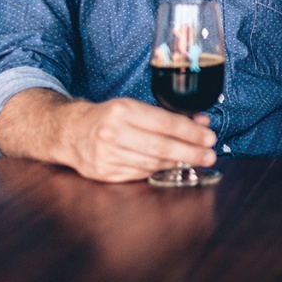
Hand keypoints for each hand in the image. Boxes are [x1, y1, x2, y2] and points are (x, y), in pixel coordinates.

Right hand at [60, 98, 218, 181]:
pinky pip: (141, 174)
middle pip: (161, 147)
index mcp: (122, 111)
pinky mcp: (105, 173)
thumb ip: (168, 115)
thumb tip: (201, 123)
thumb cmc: (109, 117)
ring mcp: (107, 155)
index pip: (165, 123)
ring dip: (178, 163)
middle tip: (209, 154)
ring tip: (195, 160)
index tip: (209, 137)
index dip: (191, 132)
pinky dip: (159, 170)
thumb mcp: (135, 107)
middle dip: (190, 152)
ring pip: (152, 163)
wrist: (71, 132)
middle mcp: (113, 133)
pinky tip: (171, 166)